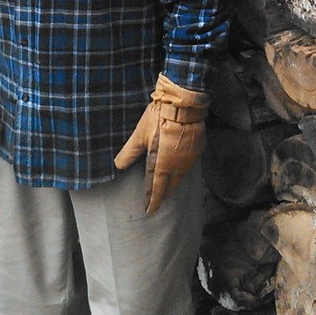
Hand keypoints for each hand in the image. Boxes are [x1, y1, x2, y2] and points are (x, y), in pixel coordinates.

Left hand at [112, 74, 207, 213]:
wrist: (184, 104)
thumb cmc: (160, 118)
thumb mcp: (139, 135)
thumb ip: (129, 153)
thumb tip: (118, 166)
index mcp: (163, 165)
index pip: (157, 189)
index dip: (153, 200)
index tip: (150, 210)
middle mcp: (178, 166)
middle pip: (171, 185)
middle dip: (165, 193)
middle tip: (159, 199)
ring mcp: (190, 159)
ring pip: (181, 176)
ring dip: (174, 181)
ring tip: (168, 184)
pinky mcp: (197, 149)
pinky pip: (189, 165)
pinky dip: (182, 168)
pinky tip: (179, 165)